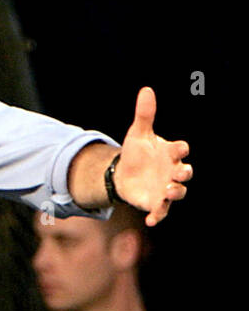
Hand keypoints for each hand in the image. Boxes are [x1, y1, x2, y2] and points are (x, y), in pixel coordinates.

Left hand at [115, 87, 191, 225]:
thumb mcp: (137, 133)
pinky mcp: (155, 202)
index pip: (180, 150)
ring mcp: (165, 188)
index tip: (178, 147)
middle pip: (185, 173)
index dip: (180, 149)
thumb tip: (146, 90)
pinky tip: (150, 221)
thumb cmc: (137, 152)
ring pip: (178, 192)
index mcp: (170, 154)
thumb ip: (144, 114)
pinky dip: (157, 216)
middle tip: (179, 172)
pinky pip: (160, 212)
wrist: (124, 172)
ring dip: (175, 192)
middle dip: (184, 173)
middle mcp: (172, 171)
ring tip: (167, 191)